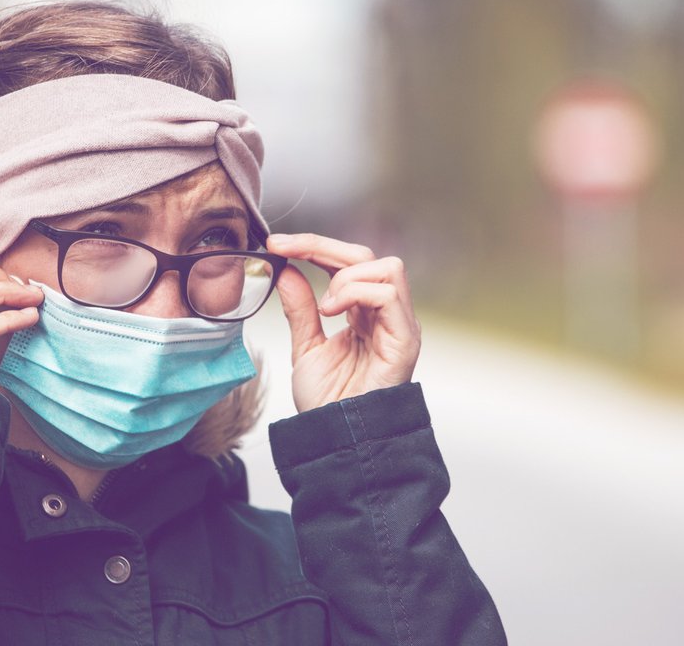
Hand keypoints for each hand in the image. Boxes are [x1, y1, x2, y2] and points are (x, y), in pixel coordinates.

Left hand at [265, 233, 420, 412]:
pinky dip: (356, 293)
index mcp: (364, 314)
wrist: (336, 439)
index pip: (348, 262)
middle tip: (286, 250)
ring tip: (323, 308)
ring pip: (387, 268)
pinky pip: (389, 295)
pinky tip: (333, 313)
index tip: (278, 244)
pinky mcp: (405, 340)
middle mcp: (386, 315)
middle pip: (367, 256)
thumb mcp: (305, 346)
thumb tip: (287, 269)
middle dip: (322, 246)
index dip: (314, 246)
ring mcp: (399, 326)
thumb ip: (300, 308)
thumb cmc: (327, 402)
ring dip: (344, 276)